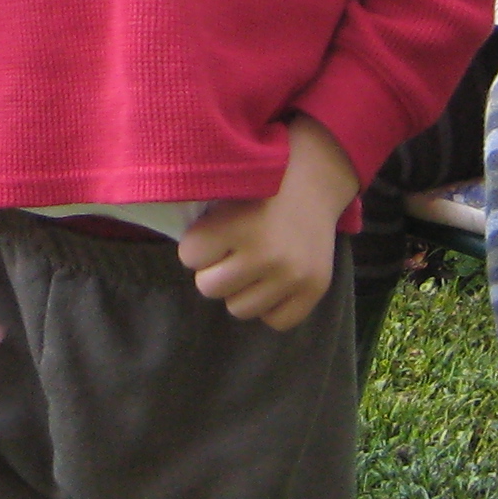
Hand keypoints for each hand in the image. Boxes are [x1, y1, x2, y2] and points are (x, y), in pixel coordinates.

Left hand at [176, 117, 358, 330]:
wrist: (316, 177)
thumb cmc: (262, 182)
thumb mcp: (227, 188)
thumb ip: (203, 223)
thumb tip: (181, 260)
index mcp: (238, 225)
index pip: (189, 256)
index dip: (197, 245)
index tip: (212, 233)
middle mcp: (266, 254)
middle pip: (209, 288)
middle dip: (215, 270)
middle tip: (231, 252)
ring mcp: (292, 275)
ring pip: (239, 309)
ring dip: (241, 290)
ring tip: (253, 264)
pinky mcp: (314, 289)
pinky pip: (276, 321)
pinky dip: (271, 305)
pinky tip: (274, 280)